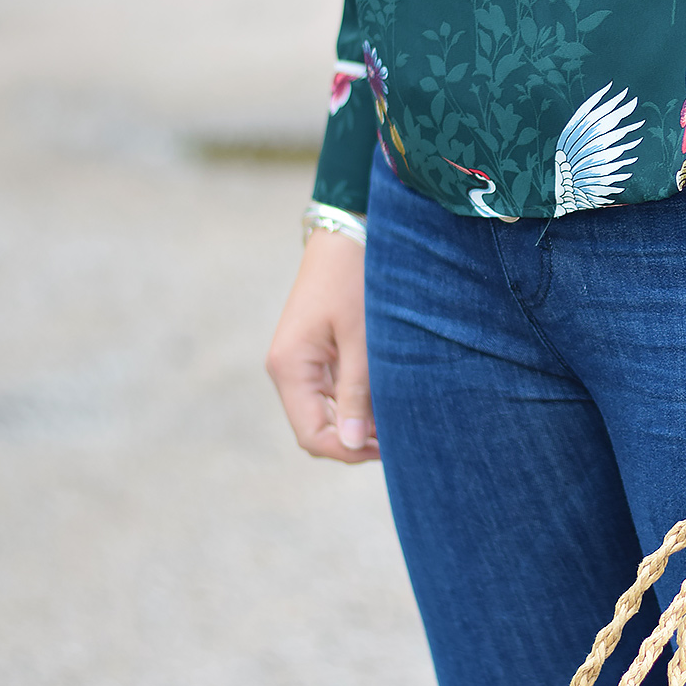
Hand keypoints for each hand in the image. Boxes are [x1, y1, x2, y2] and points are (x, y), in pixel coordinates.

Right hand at [265, 228, 376, 461]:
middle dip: (354, 438)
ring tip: (398, 415)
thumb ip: (356, 392)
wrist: (349, 234)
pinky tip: (387, 395)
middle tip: (399, 436)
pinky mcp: (313, 352)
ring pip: (326, 411)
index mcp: (289, 368)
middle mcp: (286, 369)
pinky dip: (357, 399)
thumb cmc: (356, 280)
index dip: (347, 451)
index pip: (311, 435)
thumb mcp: (362, 339)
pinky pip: (332, 390)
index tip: (388, 450)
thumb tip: (351, 444)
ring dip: (358, 419)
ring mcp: (299, 361)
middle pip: (316, 427)